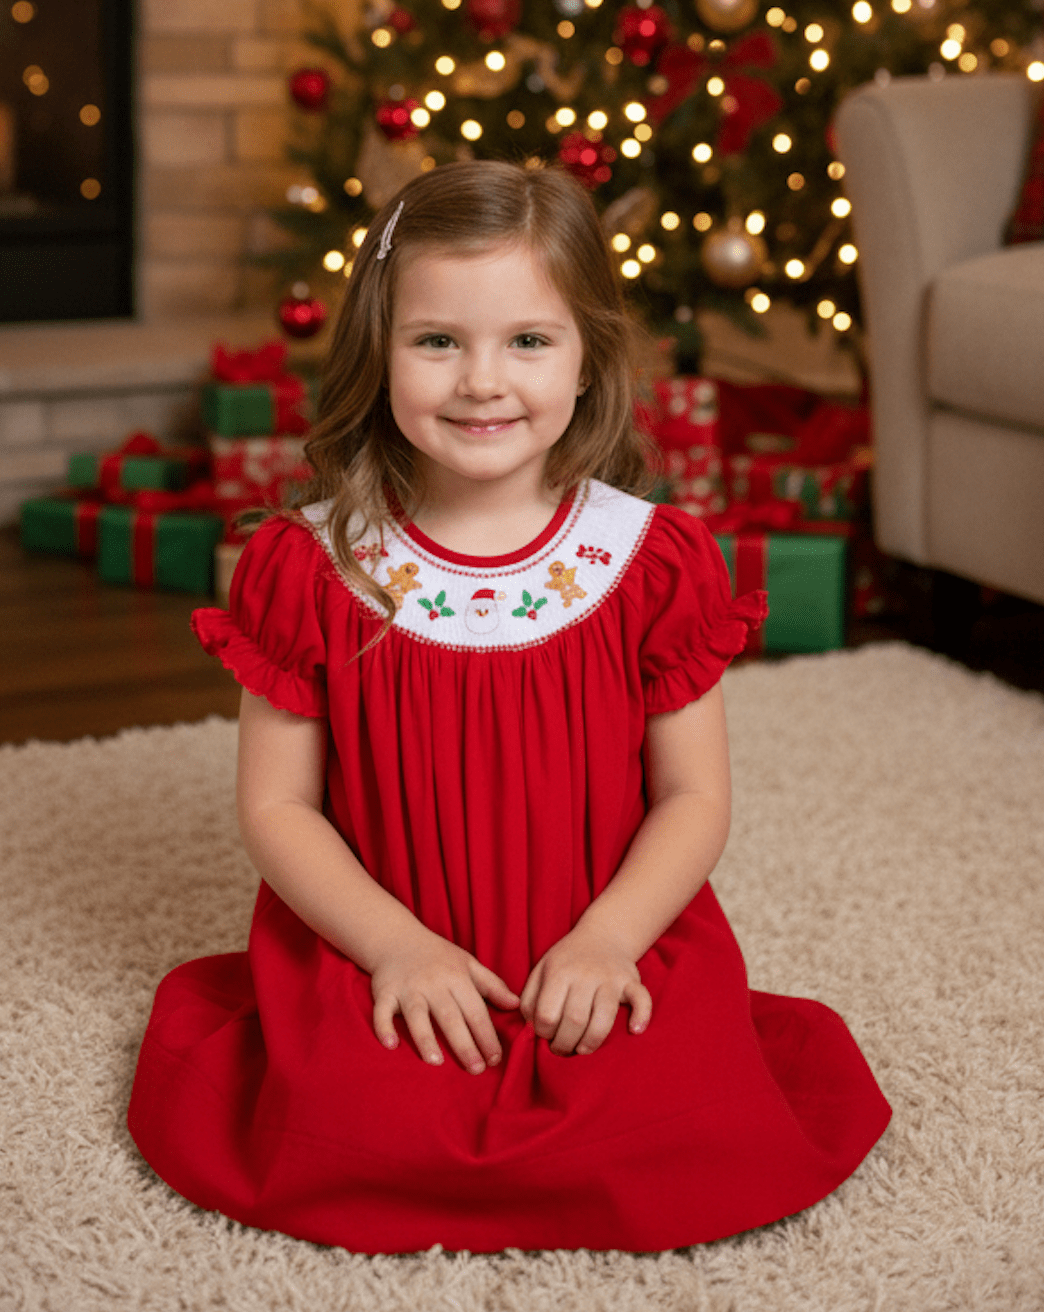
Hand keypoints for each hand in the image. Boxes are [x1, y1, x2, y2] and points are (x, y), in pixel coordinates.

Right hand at [370, 926, 519, 1073]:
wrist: (397, 938)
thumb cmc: (438, 956)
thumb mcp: (468, 964)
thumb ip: (492, 985)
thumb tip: (516, 1005)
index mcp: (456, 977)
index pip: (476, 1010)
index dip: (487, 1035)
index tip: (495, 1058)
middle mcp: (433, 983)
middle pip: (450, 1017)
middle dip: (464, 1044)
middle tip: (476, 1070)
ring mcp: (408, 988)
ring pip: (417, 1015)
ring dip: (426, 1038)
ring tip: (436, 1062)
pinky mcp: (384, 992)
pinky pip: (382, 1011)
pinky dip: (384, 1027)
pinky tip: (391, 1045)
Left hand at [519, 924, 652, 1056]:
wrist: (603, 935)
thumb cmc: (567, 961)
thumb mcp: (540, 971)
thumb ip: (529, 999)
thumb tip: (530, 1029)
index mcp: (559, 972)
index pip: (546, 1014)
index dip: (543, 1033)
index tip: (546, 1036)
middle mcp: (585, 974)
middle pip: (574, 1020)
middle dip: (565, 1044)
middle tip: (562, 1049)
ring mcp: (611, 977)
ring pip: (604, 1018)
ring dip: (592, 1042)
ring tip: (583, 1048)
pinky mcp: (632, 981)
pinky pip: (641, 999)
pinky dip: (641, 1016)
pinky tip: (634, 1030)